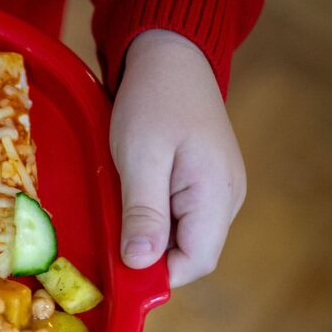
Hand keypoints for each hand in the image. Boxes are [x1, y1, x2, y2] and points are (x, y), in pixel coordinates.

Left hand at [110, 29, 245, 287]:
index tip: (115, 271)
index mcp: (217, 195)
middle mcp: (225, 199)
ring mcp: (215, 191)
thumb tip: (141, 263)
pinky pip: (175, 215)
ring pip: (179, 235)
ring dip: (144, 233)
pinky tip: (127, 196)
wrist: (170, 56)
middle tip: (106, 234)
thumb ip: (144, 211)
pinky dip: (149, 215)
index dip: (156, 275)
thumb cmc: (153, 101)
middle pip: (187, 253)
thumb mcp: (140, 156)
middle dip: (146, 254)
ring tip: (116, 206)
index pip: (196, 261)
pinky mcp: (200, 182)